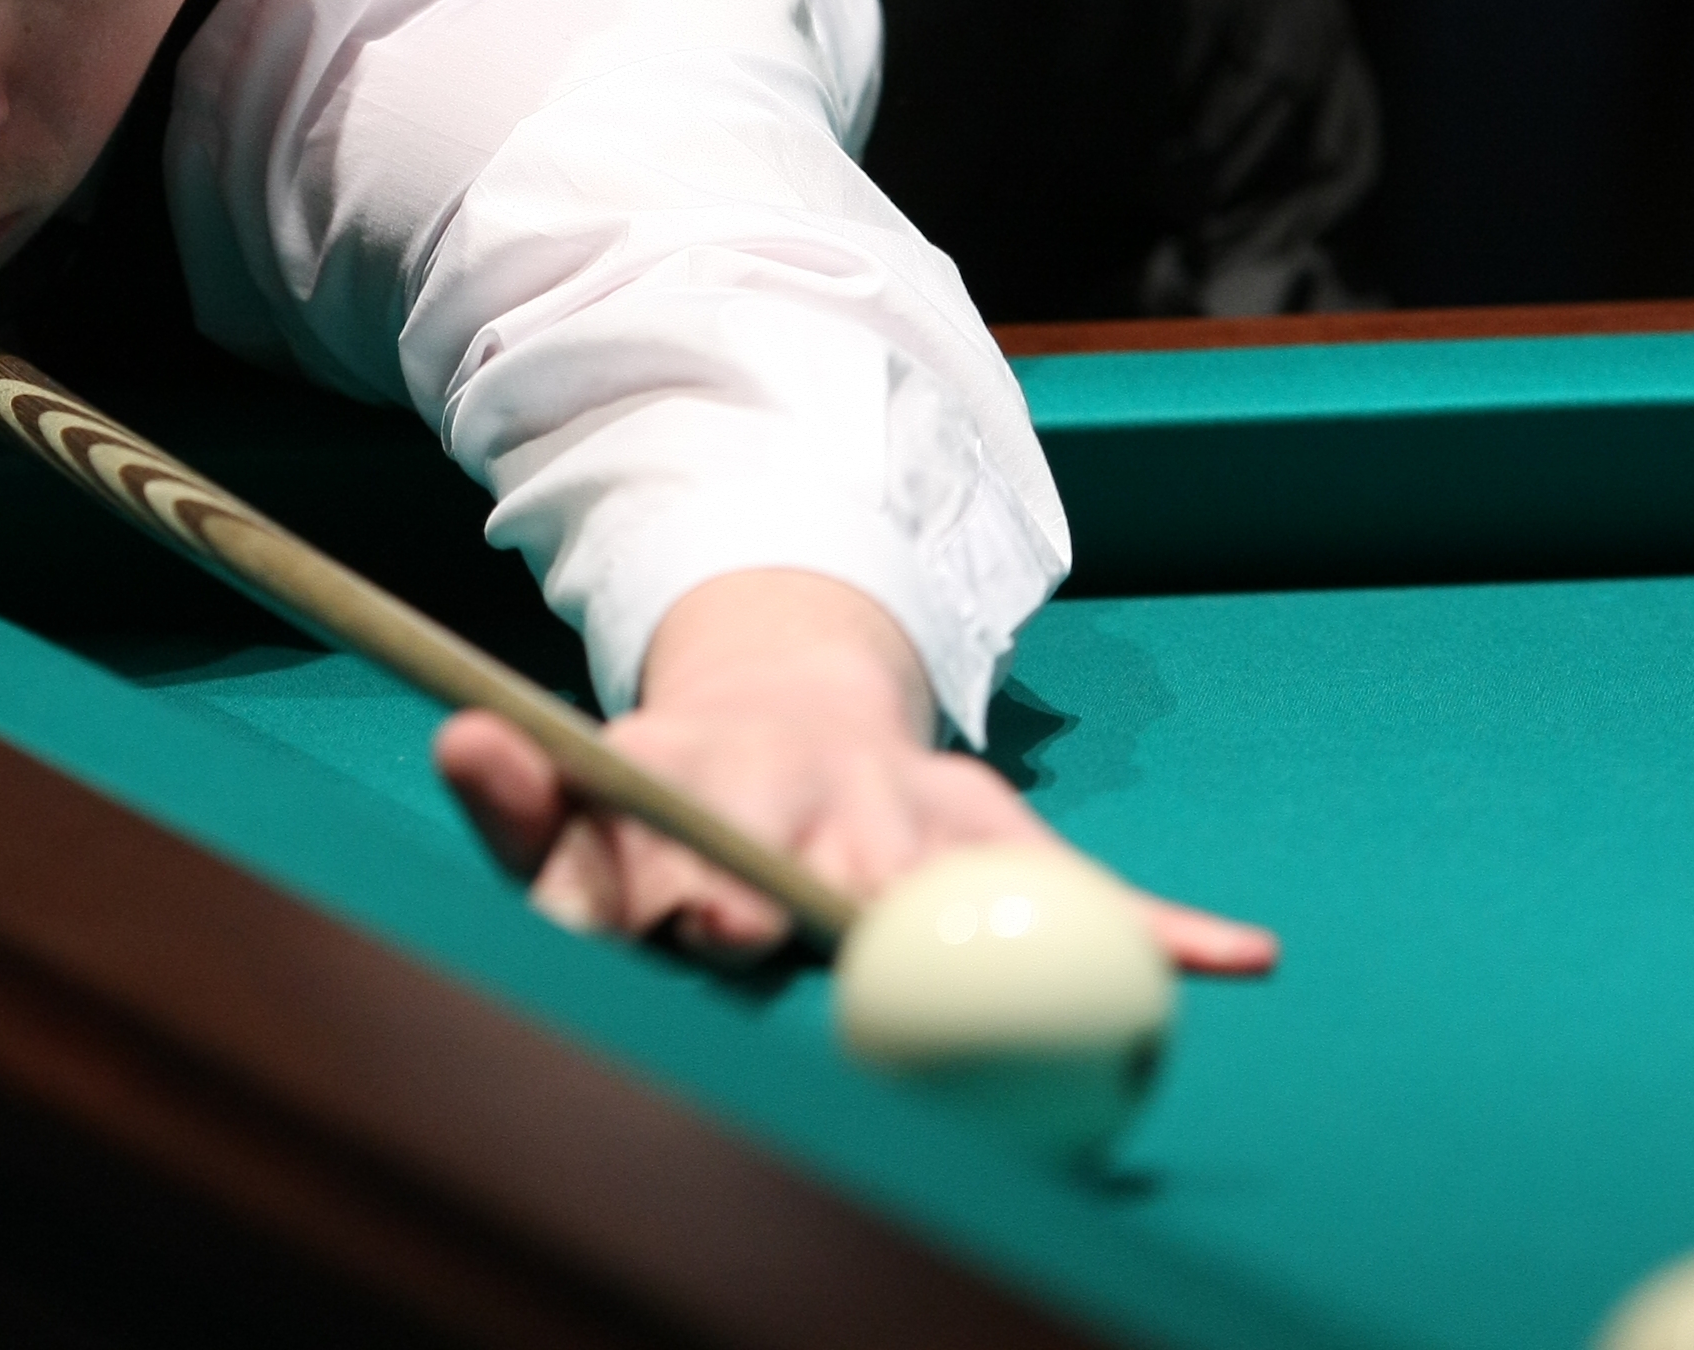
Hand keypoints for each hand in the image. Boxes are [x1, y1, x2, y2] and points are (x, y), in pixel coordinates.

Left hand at [432, 569, 1276, 975]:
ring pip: (971, 874)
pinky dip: (1164, 924)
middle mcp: (813, 798)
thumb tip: (458, 738)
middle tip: (860, 948)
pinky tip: (1235, 959)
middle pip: (828, 867)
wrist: (781, 703)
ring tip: (1115, 990)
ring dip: (1022, 917)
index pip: (689, 852)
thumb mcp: (575, 796)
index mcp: (706, 788)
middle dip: (832, 907)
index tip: (708, 920)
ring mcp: (913, 812)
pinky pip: (1088, 885)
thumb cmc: (660, 796)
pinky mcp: (993, 828)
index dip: (694, 889)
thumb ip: (518, 800)